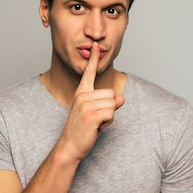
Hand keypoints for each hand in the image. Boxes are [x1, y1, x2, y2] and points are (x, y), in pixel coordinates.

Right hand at [61, 43, 123, 160]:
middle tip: (96, 119)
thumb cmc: (82, 130)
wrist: (70, 146)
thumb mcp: (94, 113)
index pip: (89, 73)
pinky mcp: (91, 115)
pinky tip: (97, 128)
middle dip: (109, 108)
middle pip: (111, 94)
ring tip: (96, 123)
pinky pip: (111, 113)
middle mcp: (82, 96)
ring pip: (113, 103)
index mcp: (81, 93)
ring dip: (109, 116)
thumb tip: (122, 99)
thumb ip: (107, 103)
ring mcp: (86, 105)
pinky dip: (108, 122)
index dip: (93, 59)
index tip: (96, 46)